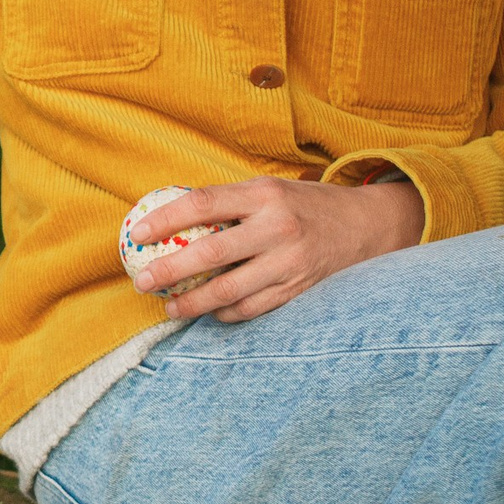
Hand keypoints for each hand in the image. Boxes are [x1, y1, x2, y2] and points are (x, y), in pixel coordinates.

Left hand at [135, 174, 424, 323]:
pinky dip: (226, 314)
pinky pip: (252, 308)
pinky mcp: (299, 289)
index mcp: (263, 194)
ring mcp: (290, 262)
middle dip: (170, 270)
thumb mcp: (269, 190)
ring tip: (169, 306)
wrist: (367, 226)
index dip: (165, 219)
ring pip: (230, 290)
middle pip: (211, 252)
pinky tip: (209, 313)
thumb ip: (229, 202)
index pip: (202, 203)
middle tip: (142, 281)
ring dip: (193, 303)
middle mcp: (277, 227)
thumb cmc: (304, 205)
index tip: (136, 234)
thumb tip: (169, 214)